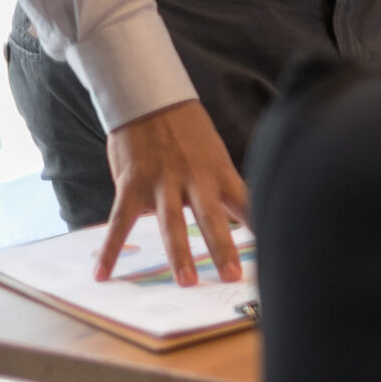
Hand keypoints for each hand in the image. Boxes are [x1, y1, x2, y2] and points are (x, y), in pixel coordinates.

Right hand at [95, 101, 247, 284]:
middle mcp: (195, 179)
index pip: (247, 203)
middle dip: (224, 248)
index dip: (261, 227)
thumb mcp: (215, 156)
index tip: (277, 251)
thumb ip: (223, 187)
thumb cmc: (188, 132)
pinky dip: (110, 250)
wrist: (150, 99)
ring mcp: (162, 182)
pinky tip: (104, 274)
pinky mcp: (131, 184)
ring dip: (179, 254)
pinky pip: (120, 222)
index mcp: (220, 173)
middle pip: (213, 217)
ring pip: (172, 223)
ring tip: (187, 282)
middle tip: (233, 276)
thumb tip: (241, 216)